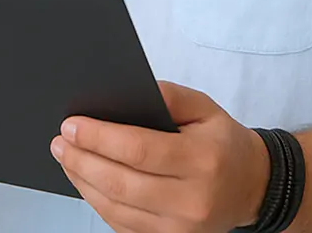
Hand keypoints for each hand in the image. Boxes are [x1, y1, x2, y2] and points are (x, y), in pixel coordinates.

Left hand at [50, 81, 270, 232]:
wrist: (252, 185)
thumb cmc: (223, 141)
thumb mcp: (203, 106)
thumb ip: (167, 95)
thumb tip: (124, 93)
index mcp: (202, 159)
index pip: (139, 150)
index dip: (100, 138)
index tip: (72, 124)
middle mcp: (192, 199)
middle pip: (122, 183)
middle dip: (82, 160)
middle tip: (59, 142)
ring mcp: (181, 229)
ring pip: (117, 209)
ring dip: (84, 183)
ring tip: (66, 159)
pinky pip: (124, 226)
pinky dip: (99, 203)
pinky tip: (86, 182)